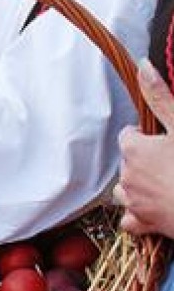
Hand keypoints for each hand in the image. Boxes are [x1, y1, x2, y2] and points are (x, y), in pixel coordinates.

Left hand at [114, 59, 173, 238]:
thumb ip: (159, 96)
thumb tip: (142, 65)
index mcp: (134, 149)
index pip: (127, 135)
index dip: (143, 135)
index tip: (160, 138)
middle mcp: (127, 175)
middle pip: (126, 161)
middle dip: (142, 159)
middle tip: (168, 160)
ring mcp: (134, 202)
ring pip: (123, 190)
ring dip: (135, 186)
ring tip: (159, 183)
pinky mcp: (144, 225)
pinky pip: (129, 220)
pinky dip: (137, 216)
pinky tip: (152, 211)